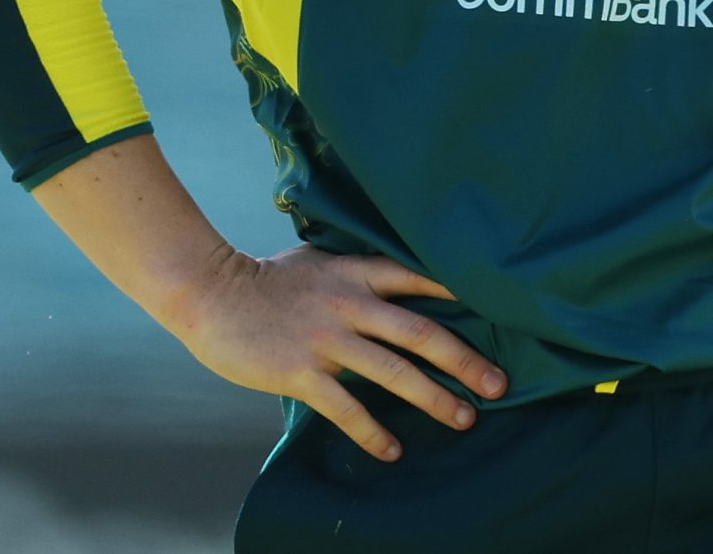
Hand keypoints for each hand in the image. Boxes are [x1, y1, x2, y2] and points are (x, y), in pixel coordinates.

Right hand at [166, 243, 507, 461]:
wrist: (209, 293)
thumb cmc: (266, 279)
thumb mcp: (318, 261)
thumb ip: (356, 272)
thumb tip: (395, 282)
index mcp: (356, 272)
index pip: (420, 277)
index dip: (462, 294)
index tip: (503, 312)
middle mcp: (349, 302)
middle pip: (421, 332)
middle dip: (464, 360)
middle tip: (497, 384)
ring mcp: (326, 338)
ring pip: (394, 372)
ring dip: (434, 398)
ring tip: (464, 418)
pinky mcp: (301, 371)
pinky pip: (347, 408)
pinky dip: (374, 432)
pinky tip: (393, 450)